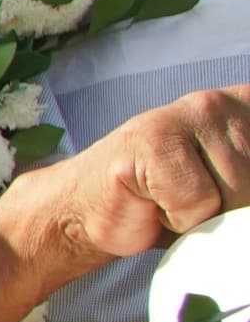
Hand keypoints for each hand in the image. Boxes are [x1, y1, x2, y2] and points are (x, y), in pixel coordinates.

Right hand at [10, 83, 249, 272]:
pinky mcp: (155, 138)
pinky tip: (155, 202)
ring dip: (207, 218)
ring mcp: (189, 113)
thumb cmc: (170, 202)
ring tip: (178, 203)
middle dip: (236, 210)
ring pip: (236, 195)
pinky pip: (196, 203)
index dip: (248, 190)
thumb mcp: (236, 190)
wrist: (88, 208)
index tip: (229, 191)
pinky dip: (177, 219)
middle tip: (200, 204)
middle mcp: (226, 102)